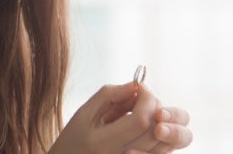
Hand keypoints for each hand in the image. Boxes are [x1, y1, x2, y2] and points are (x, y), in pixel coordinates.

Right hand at [49, 82, 191, 153]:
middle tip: (141, 97)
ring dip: (155, 120)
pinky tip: (140, 126)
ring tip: (137, 111)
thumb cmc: (74, 137)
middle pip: (154, 132)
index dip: (147, 100)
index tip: (139, 88)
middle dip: (154, 108)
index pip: (141, 120)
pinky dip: (153, 133)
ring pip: (159, 142)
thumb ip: (110, 95)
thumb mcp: (84, 112)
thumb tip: (136, 85)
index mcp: (103, 143)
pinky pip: (154, 150)